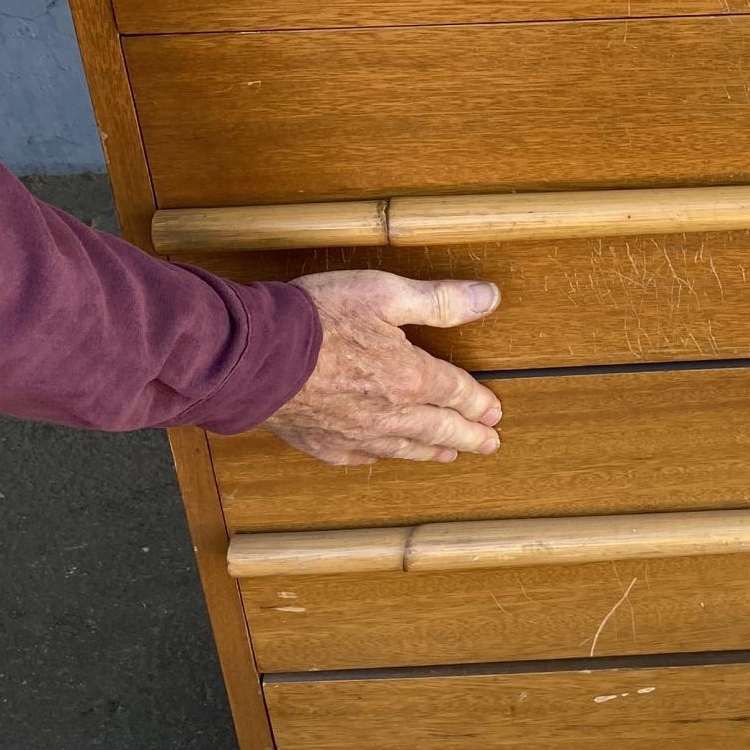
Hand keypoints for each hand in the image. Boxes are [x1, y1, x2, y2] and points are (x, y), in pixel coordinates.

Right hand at [263, 270, 501, 466]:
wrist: (253, 355)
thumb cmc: (316, 319)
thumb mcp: (385, 293)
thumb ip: (440, 300)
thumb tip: (489, 298)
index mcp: (409, 377)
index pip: (456, 393)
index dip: (479, 402)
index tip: (495, 411)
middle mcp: (388, 414)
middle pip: (438, 429)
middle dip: (468, 436)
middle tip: (488, 444)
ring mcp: (354, 433)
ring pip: (404, 447)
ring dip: (431, 450)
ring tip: (449, 454)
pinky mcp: (322, 442)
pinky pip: (362, 456)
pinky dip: (381, 455)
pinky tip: (384, 454)